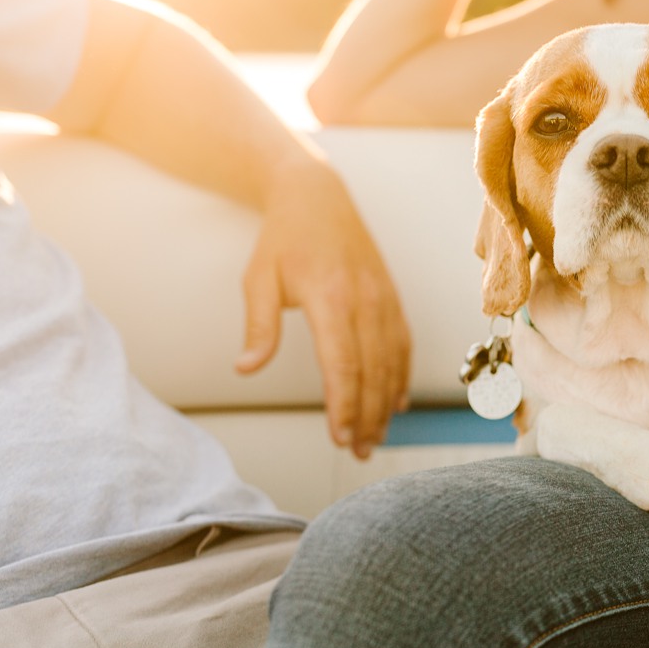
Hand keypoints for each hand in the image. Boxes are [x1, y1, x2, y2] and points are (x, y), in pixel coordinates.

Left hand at [237, 154, 411, 456]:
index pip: (343, 364)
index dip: (344, 405)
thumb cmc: (283, 240)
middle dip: (366, 417)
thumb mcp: (259, 279)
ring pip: (392, 365)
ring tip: (373, 438)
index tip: (338, 437)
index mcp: (331, 298)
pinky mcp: (393, 301)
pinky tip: (394, 405)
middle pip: (372, 373)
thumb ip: (258, 328)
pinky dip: (400, 379)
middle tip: (357, 451)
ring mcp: (384, 301)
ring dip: (384, 406)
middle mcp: (365, 301)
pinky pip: (403, 348)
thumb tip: (246, 369)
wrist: (317, 196)